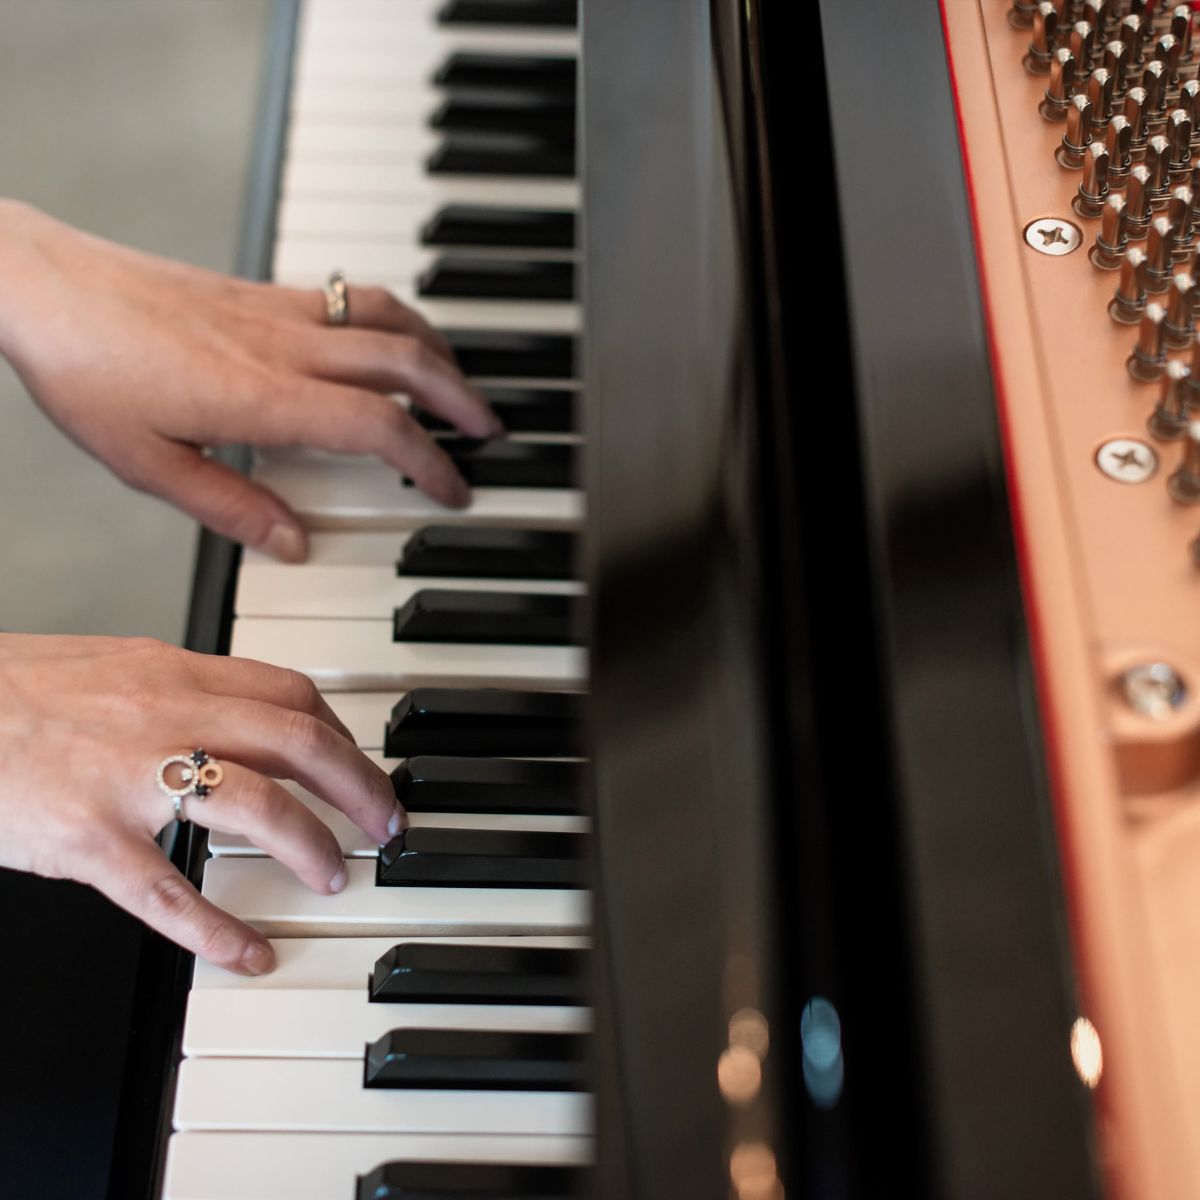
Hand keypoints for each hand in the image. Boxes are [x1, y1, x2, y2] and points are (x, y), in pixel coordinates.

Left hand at [0, 200, 501, 561]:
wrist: (39, 284)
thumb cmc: (85, 369)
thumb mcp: (148, 465)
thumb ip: (231, 508)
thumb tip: (293, 543)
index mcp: (264, 398)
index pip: (379, 428)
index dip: (430, 461)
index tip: (453, 490)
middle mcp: (285, 346)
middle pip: (406, 363)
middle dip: (461, 399)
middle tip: (489, 432)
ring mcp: (278, 309)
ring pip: (389, 318)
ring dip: (438, 351)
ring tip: (460, 383)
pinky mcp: (263, 289)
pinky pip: (354, 296)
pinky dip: (396, 319)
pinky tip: (395, 338)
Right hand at [0, 633, 402, 974]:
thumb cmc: (12, 693)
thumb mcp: (110, 667)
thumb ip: (177, 691)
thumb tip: (231, 714)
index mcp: (174, 673)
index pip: (291, 694)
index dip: (340, 732)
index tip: (358, 763)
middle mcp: (165, 714)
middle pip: (299, 742)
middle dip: (360, 785)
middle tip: (387, 822)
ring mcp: (128, 778)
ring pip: (256, 805)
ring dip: (311, 845)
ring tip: (335, 877)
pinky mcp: (87, 839)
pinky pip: (168, 892)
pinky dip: (217, 930)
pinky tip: (247, 954)